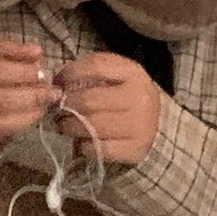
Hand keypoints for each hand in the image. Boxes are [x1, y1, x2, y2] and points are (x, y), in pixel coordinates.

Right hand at [0, 37, 52, 152]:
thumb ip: (4, 48)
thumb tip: (36, 52)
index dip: (20, 73)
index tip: (42, 72)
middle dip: (30, 96)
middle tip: (52, 92)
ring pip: (0, 122)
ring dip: (29, 115)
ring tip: (46, 104)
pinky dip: (18, 127)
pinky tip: (32, 117)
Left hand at [54, 52, 161, 166]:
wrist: (159, 126)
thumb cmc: (128, 99)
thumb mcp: (118, 78)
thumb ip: (93, 76)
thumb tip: (58, 85)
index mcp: (133, 73)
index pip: (95, 66)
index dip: (70, 73)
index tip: (58, 83)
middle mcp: (138, 97)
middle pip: (90, 100)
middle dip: (67, 106)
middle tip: (58, 112)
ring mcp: (139, 124)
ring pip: (93, 126)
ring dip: (72, 127)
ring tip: (65, 127)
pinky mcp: (136, 148)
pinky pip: (101, 149)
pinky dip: (86, 147)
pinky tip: (83, 144)